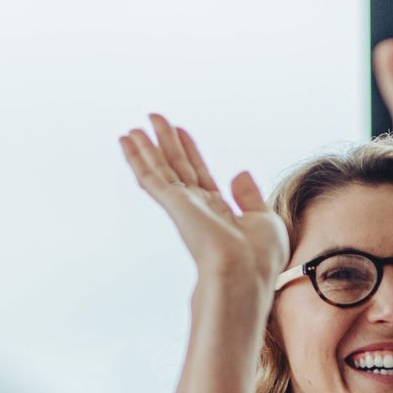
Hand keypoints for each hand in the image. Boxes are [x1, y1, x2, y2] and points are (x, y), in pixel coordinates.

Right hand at [119, 114, 287, 292]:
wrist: (245, 273)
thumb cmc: (259, 258)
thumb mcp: (266, 220)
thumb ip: (251, 197)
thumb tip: (239, 174)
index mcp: (220, 213)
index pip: (201, 175)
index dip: (191, 152)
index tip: (181, 132)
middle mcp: (198, 208)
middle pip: (178, 167)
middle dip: (167, 143)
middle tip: (154, 118)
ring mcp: (183, 206)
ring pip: (160, 170)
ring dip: (146, 148)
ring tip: (134, 128)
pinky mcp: (173, 204)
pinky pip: (150, 176)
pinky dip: (137, 157)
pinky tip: (127, 141)